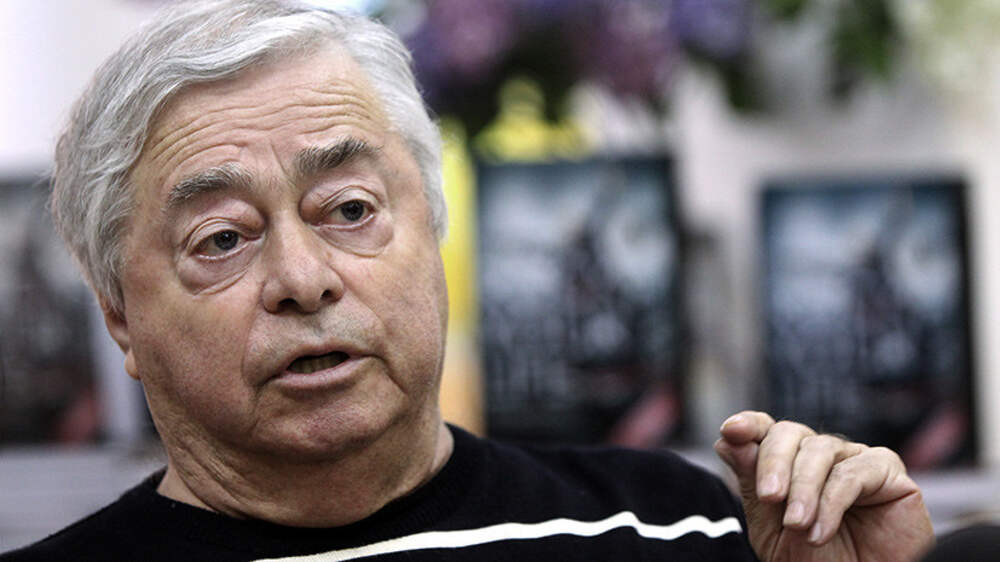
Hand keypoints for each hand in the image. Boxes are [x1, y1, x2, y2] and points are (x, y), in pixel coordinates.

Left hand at [714, 411, 933, 561]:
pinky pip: (853, 472)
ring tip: (797, 525)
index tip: (731, 430)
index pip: (765, 430)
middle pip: (789, 432)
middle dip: (774, 462)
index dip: (748, 424)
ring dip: (804, 490)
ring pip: (820, 450)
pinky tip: (820, 531)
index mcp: (789, 463)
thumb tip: (725, 440)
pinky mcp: (886, 470)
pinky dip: (831, 502)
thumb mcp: (772, 529)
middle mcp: (820, 454)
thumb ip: (752, 485)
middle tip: (770, 497)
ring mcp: (853, 458)